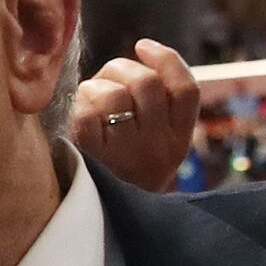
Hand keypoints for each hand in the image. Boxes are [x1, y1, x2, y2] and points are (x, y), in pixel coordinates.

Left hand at [69, 40, 202, 194]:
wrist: (104, 219)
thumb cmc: (125, 168)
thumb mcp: (157, 144)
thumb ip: (158, 108)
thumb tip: (142, 56)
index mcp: (179, 139)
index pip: (187, 89)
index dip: (166, 59)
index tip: (143, 46)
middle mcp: (159, 147)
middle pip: (148, 84)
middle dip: (121, 68)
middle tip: (108, 77)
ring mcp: (128, 155)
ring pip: (115, 96)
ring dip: (95, 87)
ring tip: (89, 98)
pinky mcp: (95, 159)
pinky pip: (87, 115)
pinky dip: (79, 107)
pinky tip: (78, 113)